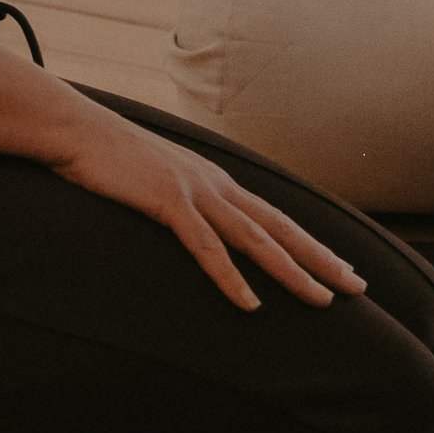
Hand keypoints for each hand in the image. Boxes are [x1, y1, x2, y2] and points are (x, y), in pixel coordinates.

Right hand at [44, 102, 366, 313]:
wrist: (77, 129)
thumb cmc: (112, 159)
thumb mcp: (158, 180)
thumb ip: (183, 200)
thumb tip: (195, 223)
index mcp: (217, 182)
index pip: (276, 218)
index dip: (311, 244)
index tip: (341, 267)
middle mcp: (217, 185)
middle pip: (280, 228)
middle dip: (321, 259)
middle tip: (357, 286)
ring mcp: (195, 192)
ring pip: (255, 239)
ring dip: (291, 272)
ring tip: (322, 299)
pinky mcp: (168, 202)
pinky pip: (206, 247)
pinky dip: (231, 277)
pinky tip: (250, 303)